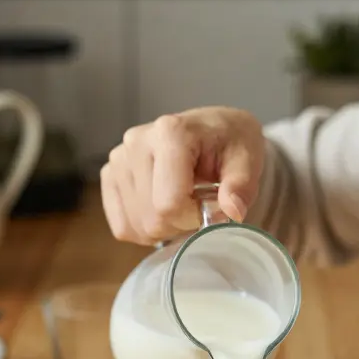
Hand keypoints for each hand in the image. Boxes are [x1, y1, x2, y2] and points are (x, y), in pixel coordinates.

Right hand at [100, 106, 266, 243]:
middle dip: (180, 224)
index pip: (169, 203)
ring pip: (136, 225)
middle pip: (151, 218)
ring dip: (164, 227)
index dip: (194, 218)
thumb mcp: (248, 159)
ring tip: (182, 203)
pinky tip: (162, 209)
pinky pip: (122, 225)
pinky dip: (144, 228)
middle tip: (198, 205)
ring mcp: (119, 159)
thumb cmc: (230, 143)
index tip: (210, 207)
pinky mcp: (110, 175)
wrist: (212, 130)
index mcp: (171, 133)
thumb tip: (233, 212)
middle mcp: (136, 142)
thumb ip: (241, 186)